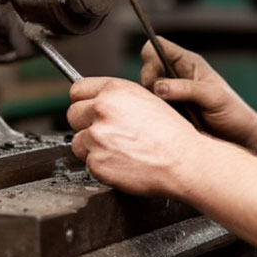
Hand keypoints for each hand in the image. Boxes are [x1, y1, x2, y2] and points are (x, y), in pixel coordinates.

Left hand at [67, 76, 202, 197]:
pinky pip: (88, 163)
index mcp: (115, 90)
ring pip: (78, 141)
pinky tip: (121, 163)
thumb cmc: (172, 134)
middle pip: (73, 114)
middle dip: (85, 124)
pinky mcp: (96, 162)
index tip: (87, 109)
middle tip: (105, 134)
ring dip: (91, 147)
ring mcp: (97, 136)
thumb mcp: (146, 100)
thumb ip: (117, 98)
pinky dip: (100, 166)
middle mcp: (102, 109)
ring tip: (118, 151)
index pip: (77, 90)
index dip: (83, 101)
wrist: (183, 161)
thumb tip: (98, 102)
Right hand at [140, 37, 256, 147]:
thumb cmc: (232, 111)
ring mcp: (171, 94)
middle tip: (163, 100)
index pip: (158, 46)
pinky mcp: (169, 112)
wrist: (239, 137)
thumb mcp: (213, 97)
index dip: (150, 57)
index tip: (155, 77)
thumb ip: (186, 89)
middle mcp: (176, 75)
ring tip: (173, 114)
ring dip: (152, 101)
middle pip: (147, 69)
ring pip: (146, 91)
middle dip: (148, 83)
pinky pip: (152, 108)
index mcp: (188, 62)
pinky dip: (155, 114)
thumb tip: (157, 87)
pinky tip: (169, 122)